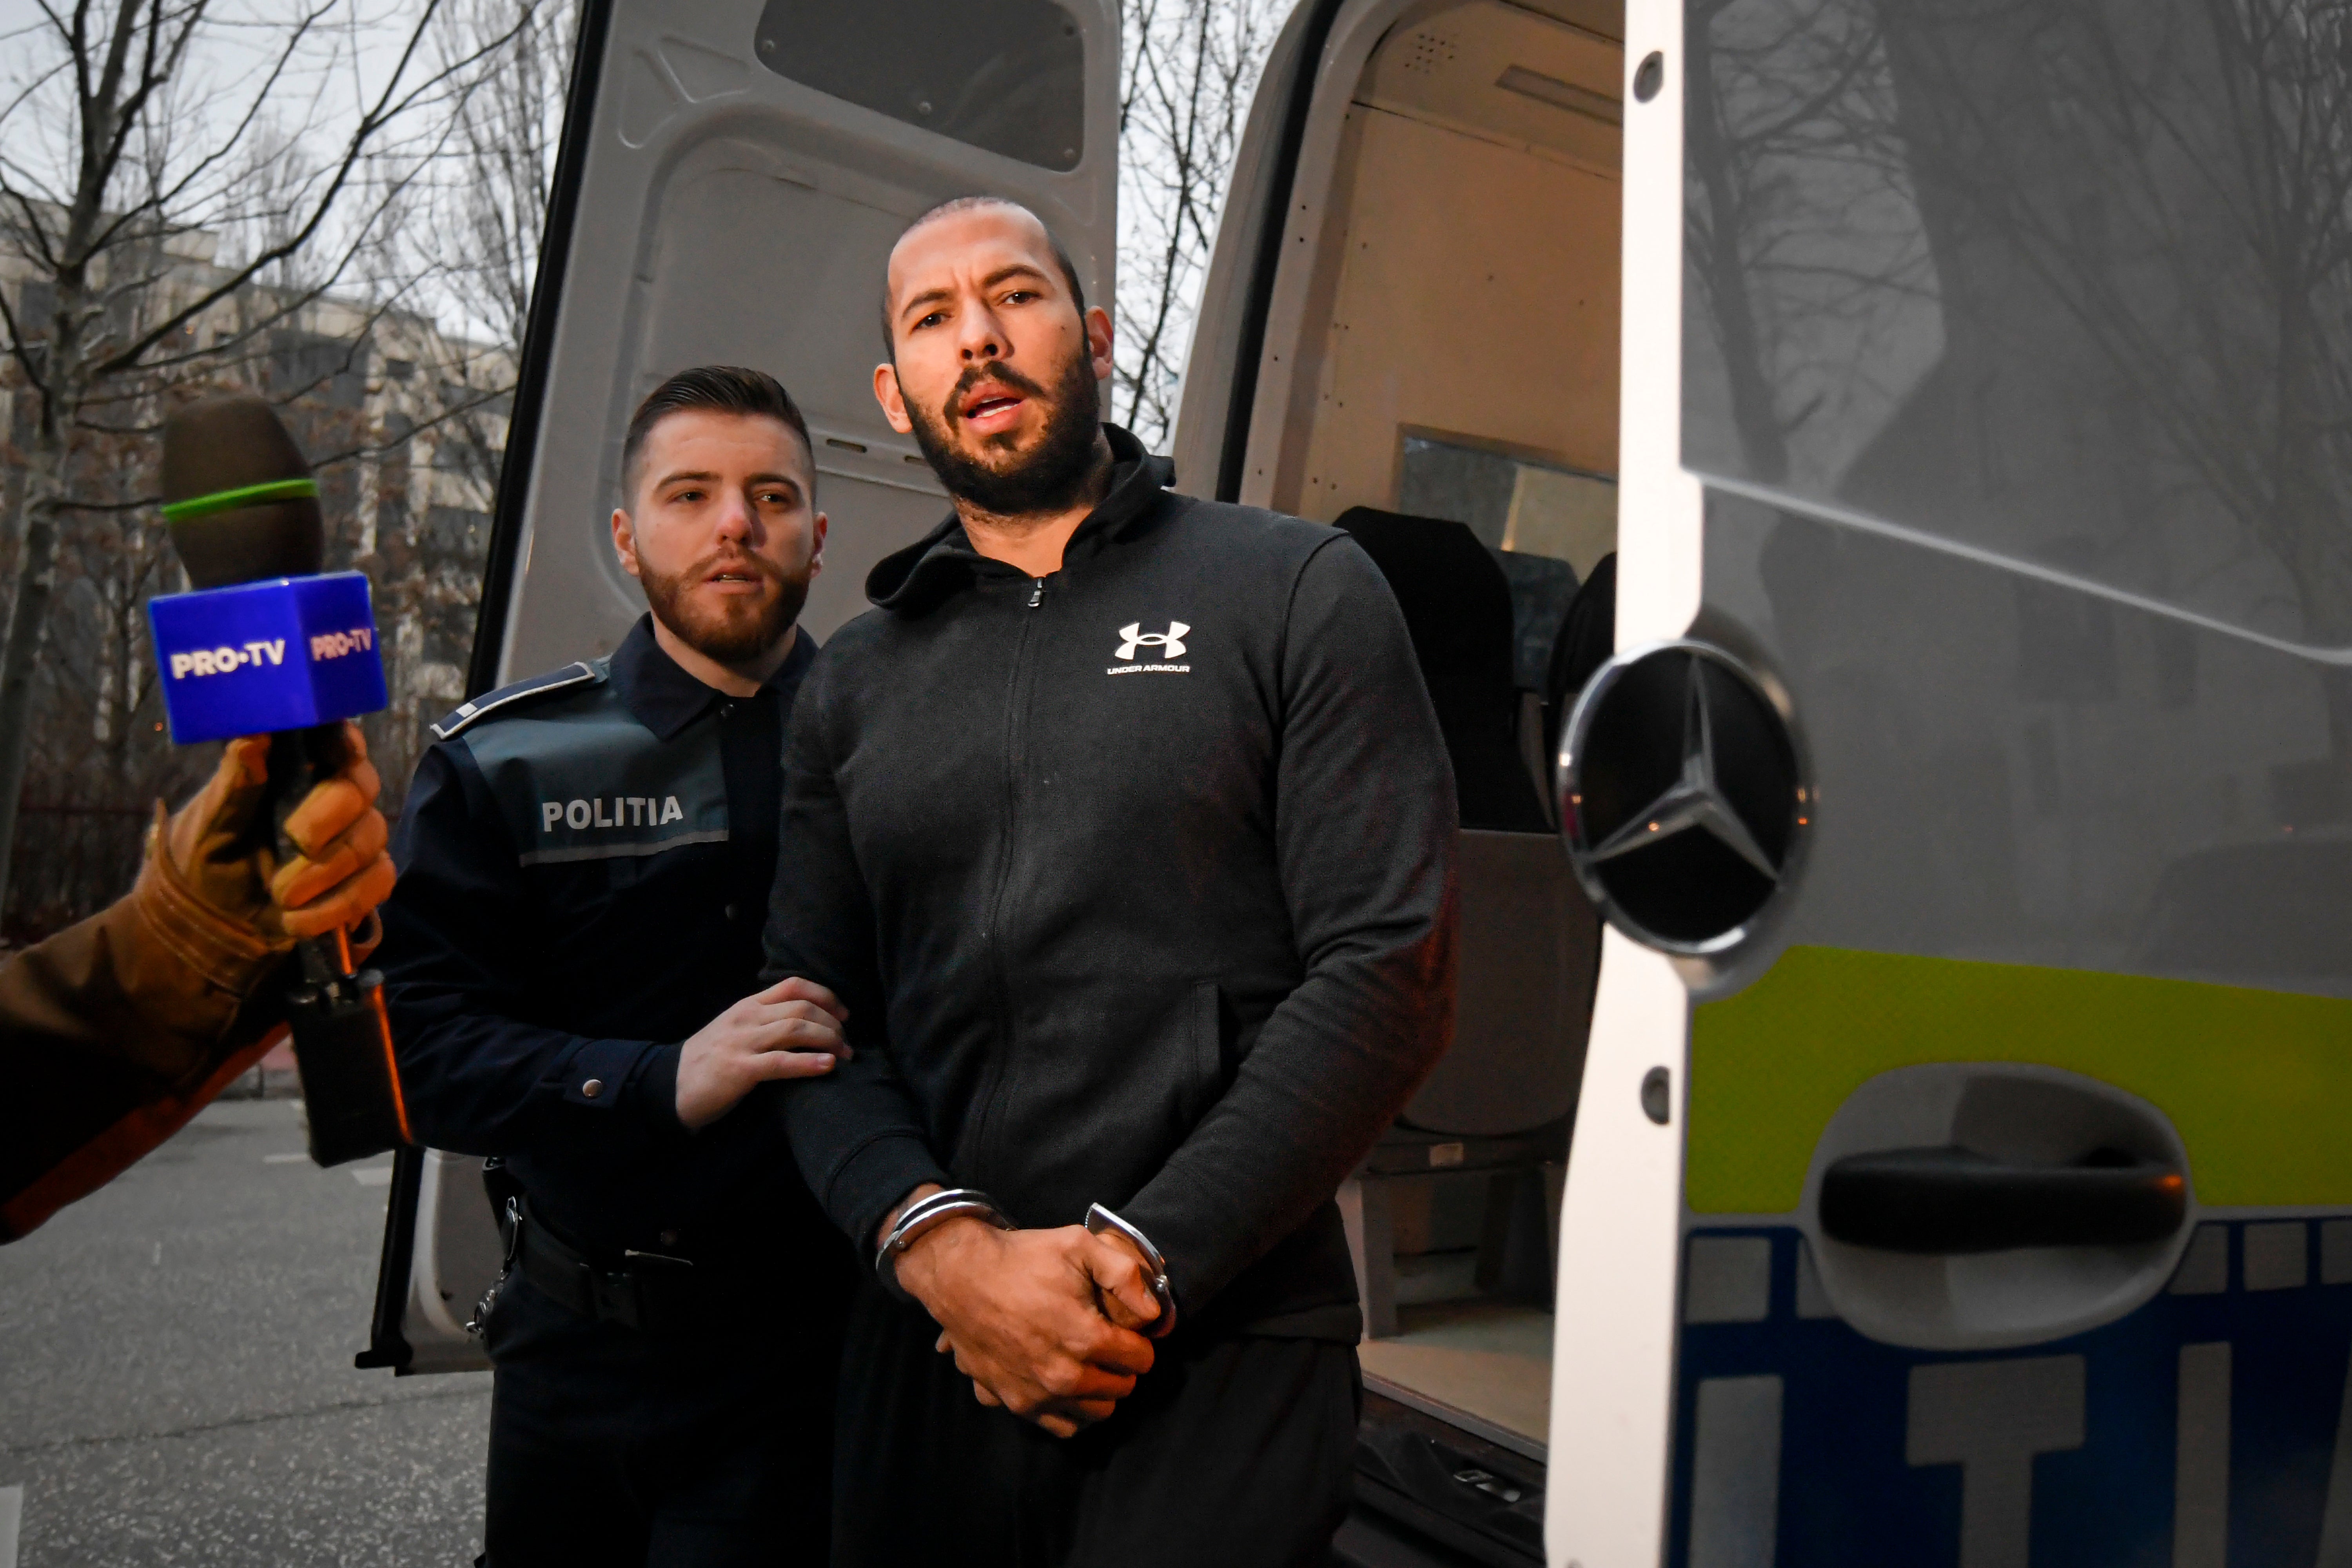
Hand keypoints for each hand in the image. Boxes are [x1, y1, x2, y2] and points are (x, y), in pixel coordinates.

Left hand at [163, 724, 393, 942]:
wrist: (208, 922)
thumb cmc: (204, 859)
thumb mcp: (208, 825)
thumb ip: (235, 786)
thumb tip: (253, 738)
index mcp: (294, 768)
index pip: (332, 739)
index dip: (344, 740)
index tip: (342, 752)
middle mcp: (332, 795)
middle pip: (360, 788)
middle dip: (331, 816)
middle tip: (298, 842)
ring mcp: (354, 837)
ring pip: (371, 837)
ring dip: (329, 871)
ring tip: (282, 897)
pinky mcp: (364, 878)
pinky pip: (377, 882)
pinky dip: (341, 905)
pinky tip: (301, 921)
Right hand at [675, 977, 849, 1129]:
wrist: (671, 1085)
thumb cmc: (710, 1060)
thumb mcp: (736, 1029)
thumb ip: (765, 1020)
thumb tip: (808, 1021)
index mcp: (748, 1005)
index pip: (794, 985)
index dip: (826, 996)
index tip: (844, 1014)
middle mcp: (747, 1018)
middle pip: (802, 1007)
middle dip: (833, 1023)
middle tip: (848, 1043)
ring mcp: (742, 1042)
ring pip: (796, 1029)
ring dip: (829, 1041)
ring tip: (845, 1055)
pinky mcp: (740, 1069)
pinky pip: (781, 1062)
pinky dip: (809, 1063)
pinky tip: (828, 1066)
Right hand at [896, 1214, 1160, 1436]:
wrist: (961, 1275)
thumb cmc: (1022, 1258)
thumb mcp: (1078, 1245)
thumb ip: (1124, 1273)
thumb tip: (1154, 1312)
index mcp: (1084, 1337)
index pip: (1139, 1359)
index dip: (1141, 1343)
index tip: (1130, 1332)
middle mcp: (1063, 1375)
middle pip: (1120, 1389)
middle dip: (1123, 1368)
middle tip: (1111, 1347)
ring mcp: (1037, 1394)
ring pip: (1094, 1413)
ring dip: (1100, 1393)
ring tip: (1092, 1367)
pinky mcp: (1014, 1402)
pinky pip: (1059, 1426)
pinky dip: (1070, 1412)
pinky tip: (1067, 1386)